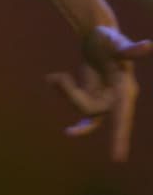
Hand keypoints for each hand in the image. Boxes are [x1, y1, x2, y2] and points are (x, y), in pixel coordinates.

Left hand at [46, 25, 151, 160]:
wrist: (98, 36)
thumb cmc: (109, 38)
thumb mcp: (116, 42)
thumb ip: (130, 49)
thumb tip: (148, 46)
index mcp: (125, 91)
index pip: (122, 118)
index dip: (119, 138)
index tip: (116, 158)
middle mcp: (117, 100)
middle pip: (89, 111)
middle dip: (72, 96)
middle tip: (59, 78)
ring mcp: (105, 101)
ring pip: (81, 108)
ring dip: (66, 92)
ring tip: (56, 76)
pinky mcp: (94, 97)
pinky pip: (78, 106)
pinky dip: (64, 94)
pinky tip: (51, 81)